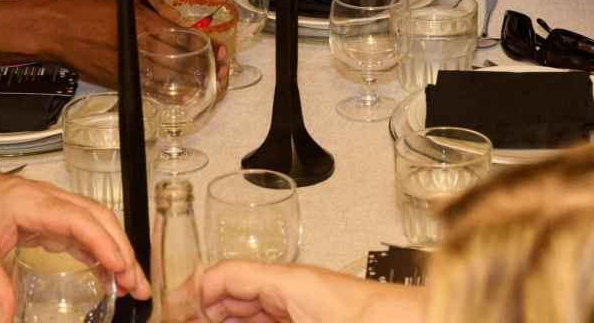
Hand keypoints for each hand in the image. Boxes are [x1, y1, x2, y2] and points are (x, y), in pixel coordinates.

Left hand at [0, 169, 150, 322]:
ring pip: (98, 226)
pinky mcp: (53, 220)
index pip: (79, 219)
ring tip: (132, 284)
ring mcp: (55, 209)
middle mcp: (52, 202)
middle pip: (99, 220)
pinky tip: (111, 275)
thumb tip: (3, 316)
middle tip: (136, 283)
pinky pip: (86, 234)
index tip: (119, 265)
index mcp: (35, 203)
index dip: (102, 242)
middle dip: (123, 251)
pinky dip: (103, 253)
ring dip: (118, 253)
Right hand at [40, 0, 225, 86]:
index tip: (220, 49)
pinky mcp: (117, 82)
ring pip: (167, 82)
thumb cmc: (86, 7)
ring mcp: (128, 68)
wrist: (55, 29)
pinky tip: (179, 91)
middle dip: (205, 69)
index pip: (185, 39)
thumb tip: (175, 17)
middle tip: (221, 70)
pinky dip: (166, 91)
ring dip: (190, 84)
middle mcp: (139, 48)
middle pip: (181, 65)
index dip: (207, 47)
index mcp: (144, 24)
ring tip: (207, 84)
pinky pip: (148, 89)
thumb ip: (154, 7)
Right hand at [199, 260, 424, 322]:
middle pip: (239, 295)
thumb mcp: (303, 312)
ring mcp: (309, 305)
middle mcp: (298, 289)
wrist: (420, 320)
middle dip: (210, 311)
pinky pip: (277, 318)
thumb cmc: (380, 318)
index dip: (196, 293)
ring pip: (257, 311)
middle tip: (185, 322)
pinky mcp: (318, 317)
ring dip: (232, 320)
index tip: (174, 310)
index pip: (229, 275)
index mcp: (291, 281)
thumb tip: (220, 311)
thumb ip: (260, 312)